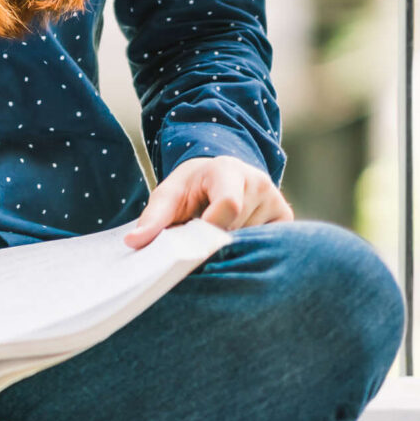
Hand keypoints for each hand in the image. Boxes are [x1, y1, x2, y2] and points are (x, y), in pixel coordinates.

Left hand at [123, 153, 291, 247]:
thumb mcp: (168, 194)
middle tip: (200, 241)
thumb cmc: (191, 187)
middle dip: (214, 241)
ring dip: (230, 247)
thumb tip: (133, 242)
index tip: (194, 241)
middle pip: (237, 228)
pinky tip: (236, 240)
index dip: (211, 228)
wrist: (220, 175)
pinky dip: (248, 249)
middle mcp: (258, 183)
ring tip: (218, 236)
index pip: (228, 205)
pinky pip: (268, 245)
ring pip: (252, 241)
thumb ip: (153, 217)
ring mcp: (277, 201)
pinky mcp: (286, 219)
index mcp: (228, 171)